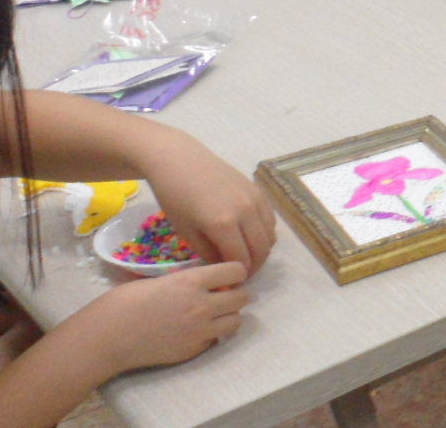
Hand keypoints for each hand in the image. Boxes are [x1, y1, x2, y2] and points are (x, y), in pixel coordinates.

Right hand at [70, 262, 250, 374]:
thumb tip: (204, 281)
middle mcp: (202, 305)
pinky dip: (211, 334)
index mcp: (191, 281)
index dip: (235, 272)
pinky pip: (215, 340)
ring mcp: (200, 331)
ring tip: (213, 315)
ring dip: (228, 316)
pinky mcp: (193, 350)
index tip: (229, 275)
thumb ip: (186, 280)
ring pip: (236, 321)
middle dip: (236, 294)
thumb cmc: (124, 303)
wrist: (106, 338)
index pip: (236, 270)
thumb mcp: (159, 280)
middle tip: (224, 295)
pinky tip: (194, 331)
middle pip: (243, 297)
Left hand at [141, 132, 276, 274]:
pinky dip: (265, 233)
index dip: (237, 276)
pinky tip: (250, 236)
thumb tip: (223, 268)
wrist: (179, 160)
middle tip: (241, 275)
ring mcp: (255, 199)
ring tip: (246, 256)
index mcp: (223, 224)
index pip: (240, 260)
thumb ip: (208, 253)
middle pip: (261, 251)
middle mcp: (245, 212)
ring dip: (261, 251)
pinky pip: (270, 220)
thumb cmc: (174, 197)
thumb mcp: (186, 231)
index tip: (231, 284)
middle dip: (253, 268)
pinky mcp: (258, 191)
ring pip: (270, 236)